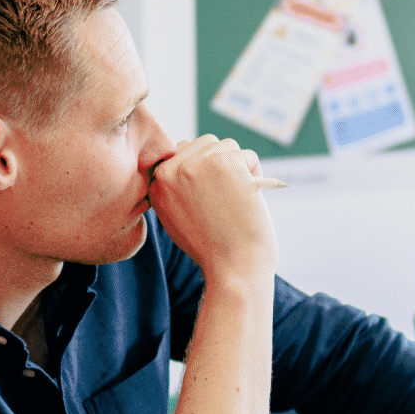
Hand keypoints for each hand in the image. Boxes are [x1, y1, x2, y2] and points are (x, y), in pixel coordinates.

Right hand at [147, 134, 276, 285]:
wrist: (234, 269)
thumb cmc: (213, 249)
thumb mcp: (178, 217)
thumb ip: (177, 188)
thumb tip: (193, 161)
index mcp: (157, 184)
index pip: (182, 152)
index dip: (204, 170)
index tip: (213, 195)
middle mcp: (171, 170)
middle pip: (205, 144)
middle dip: (223, 163)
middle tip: (230, 196)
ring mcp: (197, 164)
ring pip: (227, 146)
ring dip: (240, 167)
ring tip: (240, 198)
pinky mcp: (225, 162)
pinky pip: (247, 155)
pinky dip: (256, 173)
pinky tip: (251, 197)